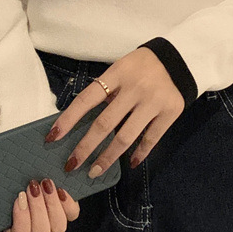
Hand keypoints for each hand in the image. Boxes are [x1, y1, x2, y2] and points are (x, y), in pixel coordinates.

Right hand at [0, 178, 79, 231]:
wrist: (28, 178)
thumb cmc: (8, 194)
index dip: (21, 222)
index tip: (18, 199)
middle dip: (37, 209)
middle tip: (31, 187)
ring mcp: (54, 225)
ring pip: (58, 227)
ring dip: (51, 204)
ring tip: (45, 184)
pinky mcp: (68, 213)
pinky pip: (72, 214)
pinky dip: (68, 203)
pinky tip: (60, 189)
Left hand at [45, 47, 184, 176]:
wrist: (179, 60)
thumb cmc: (141, 66)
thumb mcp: (120, 69)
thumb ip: (106, 90)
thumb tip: (83, 121)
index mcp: (117, 74)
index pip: (86, 99)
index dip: (68, 120)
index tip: (53, 137)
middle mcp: (134, 88)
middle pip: (104, 123)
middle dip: (85, 147)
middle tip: (71, 165)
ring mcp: (153, 102)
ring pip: (125, 136)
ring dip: (107, 157)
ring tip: (94, 172)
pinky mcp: (170, 113)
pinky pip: (151, 139)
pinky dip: (139, 153)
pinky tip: (128, 163)